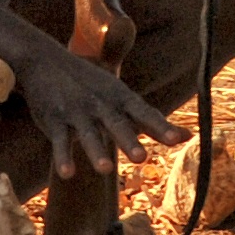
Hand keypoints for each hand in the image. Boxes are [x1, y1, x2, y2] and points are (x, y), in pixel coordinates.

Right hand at [8, 39, 172, 186]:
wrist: (46, 60)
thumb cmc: (93, 85)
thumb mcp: (122, 97)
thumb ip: (151, 121)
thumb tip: (188, 136)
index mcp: (120, 98)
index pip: (144, 113)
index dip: (160, 127)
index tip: (178, 140)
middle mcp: (101, 104)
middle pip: (116, 124)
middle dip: (128, 140)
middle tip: (142, 159)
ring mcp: (77, 111)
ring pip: (88, 133)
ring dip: (96, 151)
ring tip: (106, 169)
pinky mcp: (55, 119)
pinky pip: (59, 140)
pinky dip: (63, 156)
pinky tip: (67, 174)